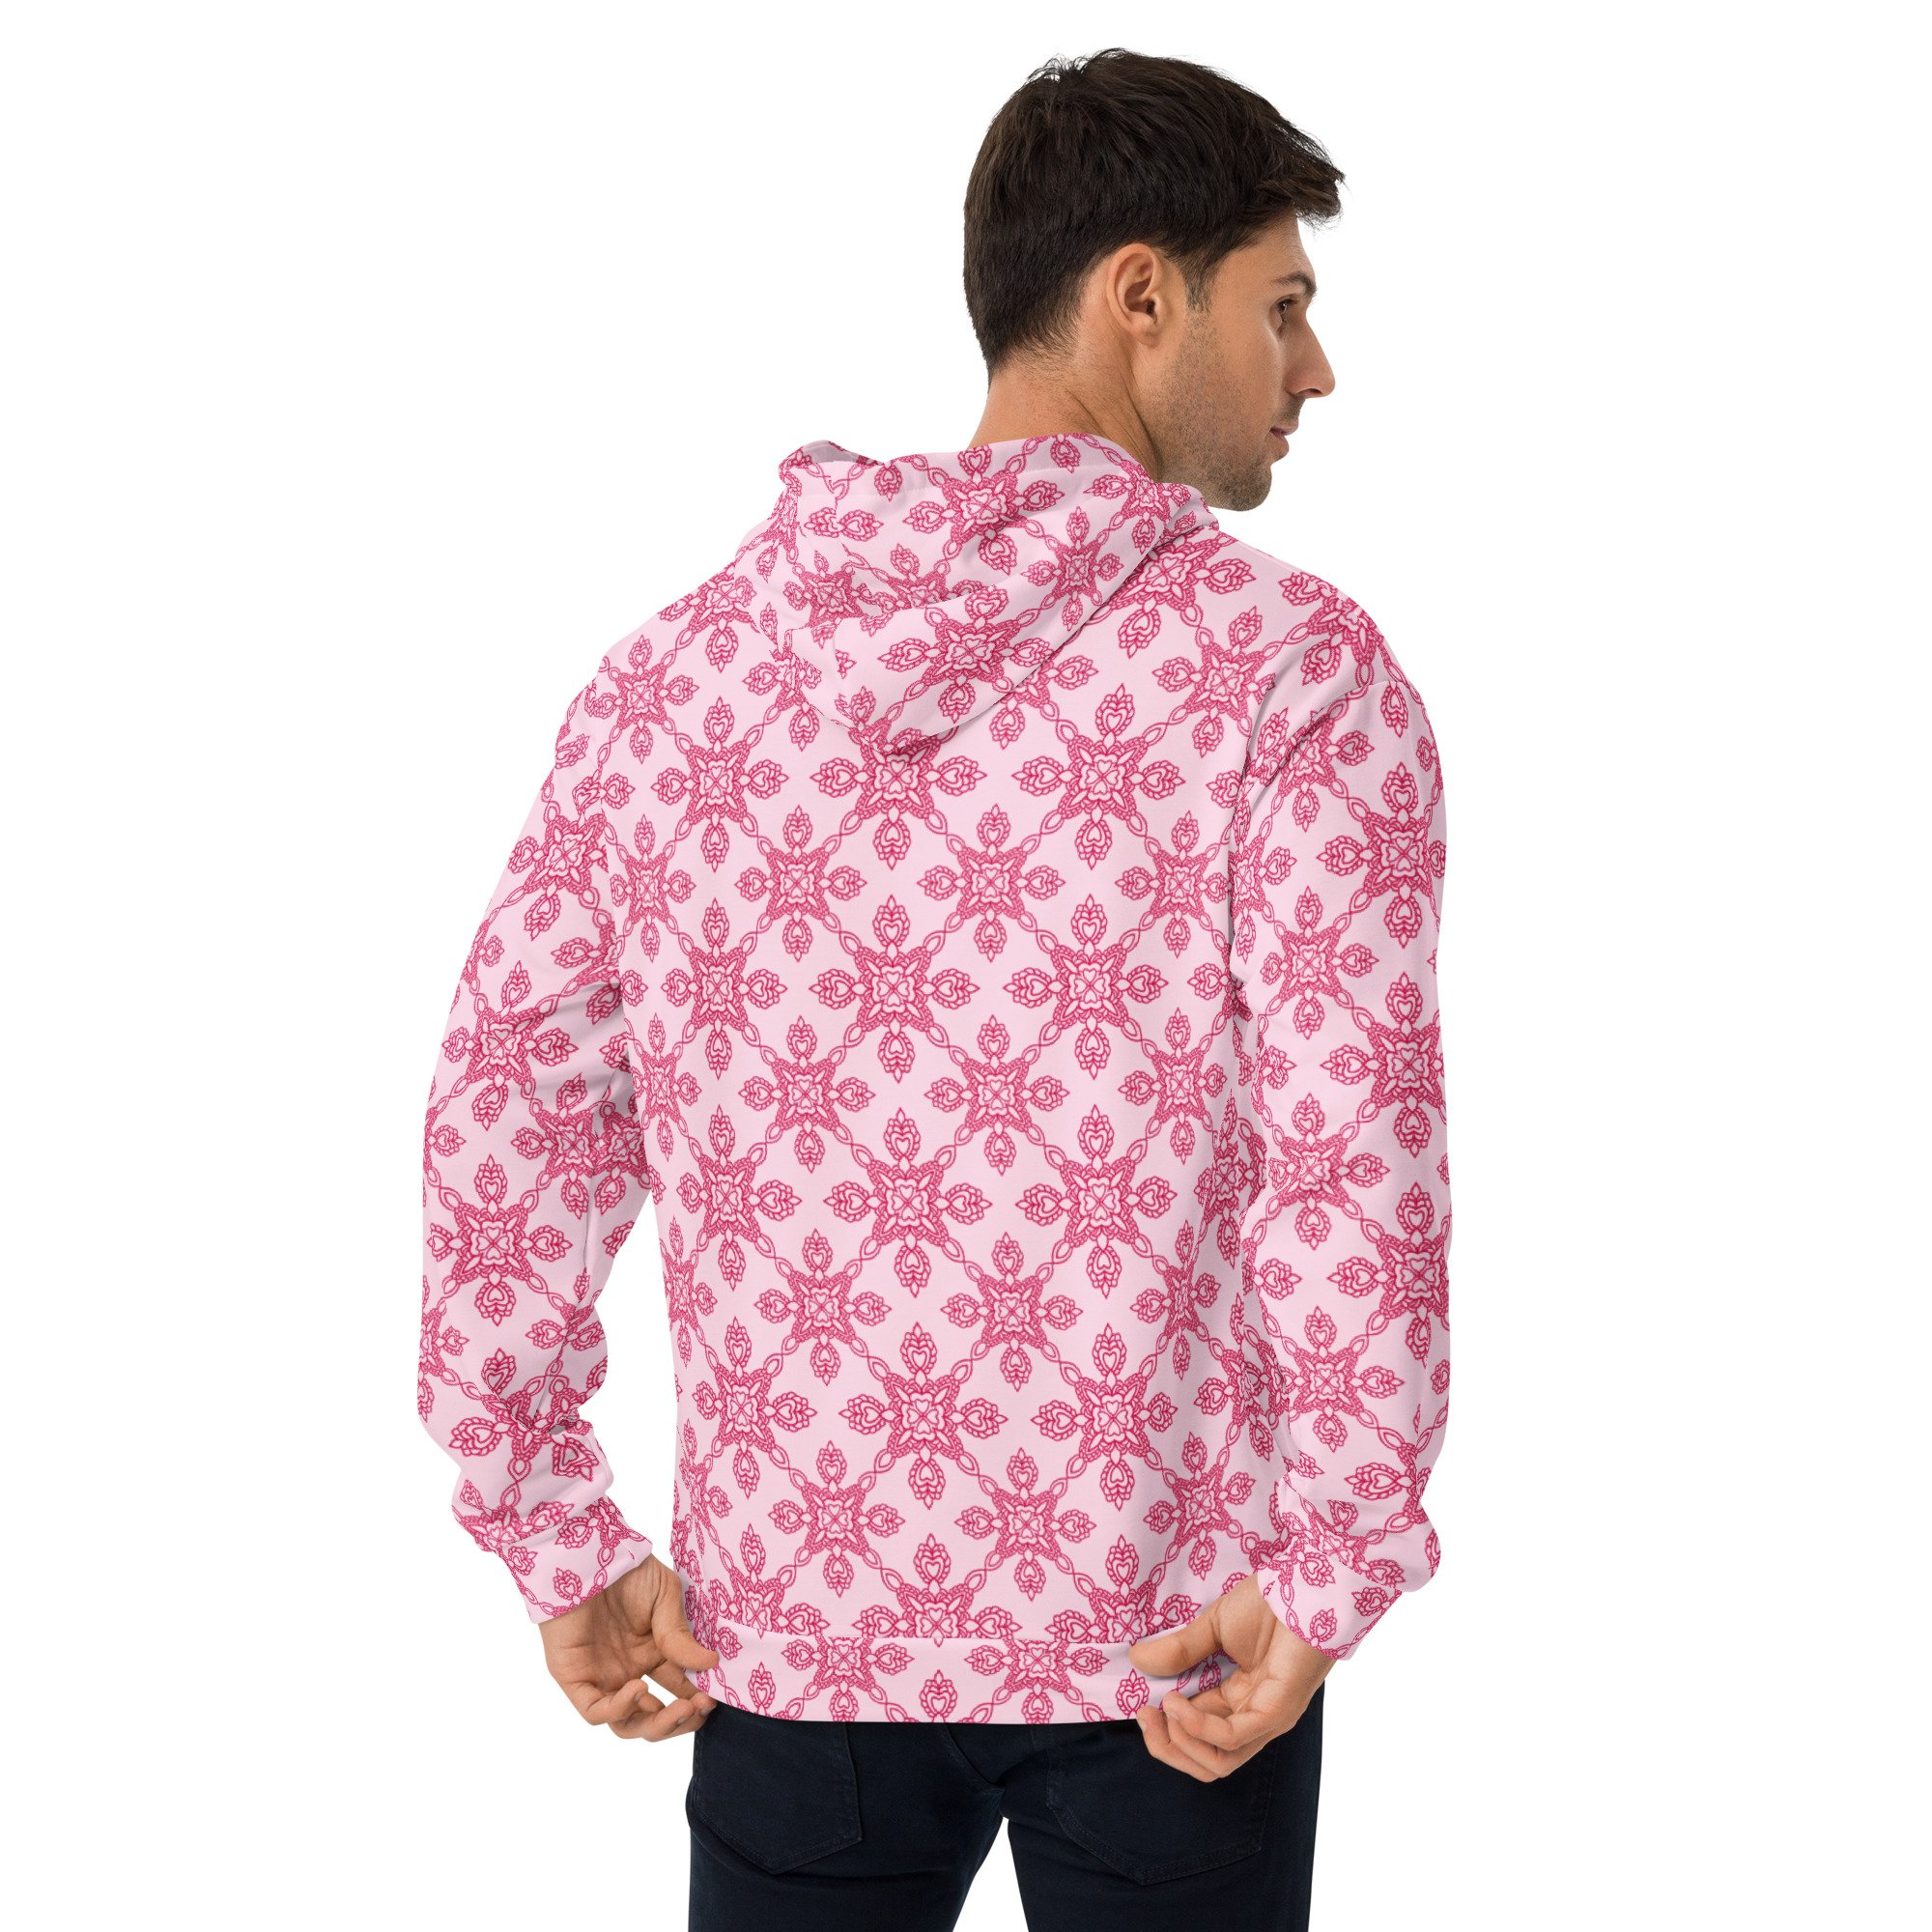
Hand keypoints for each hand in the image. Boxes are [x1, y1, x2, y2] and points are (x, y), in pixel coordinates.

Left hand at [538, 1552, 721, 1740]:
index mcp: (652, 1653)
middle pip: (653, 1717)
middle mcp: (628, 1670)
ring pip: (627, 1723)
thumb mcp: (664, 1596)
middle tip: (700, 1709)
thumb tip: (711, 1662)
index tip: (715, 1697)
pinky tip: (641, 1688)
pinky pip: (595, 1711)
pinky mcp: (576, 1679)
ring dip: (656, 1724)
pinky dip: (620, 1709)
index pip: (678, 1688)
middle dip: (679, 1721)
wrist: (586, 1556)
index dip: (696, 1699)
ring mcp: (602, 1677)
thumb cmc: (626, 1569)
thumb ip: (680, 1634)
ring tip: (679, 1708)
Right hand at [1125, 1573, 1334, 1780]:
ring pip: (1219, 1762)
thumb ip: (1179, 1649)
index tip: (1140, 1704)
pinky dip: (1197, 1728)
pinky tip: (1176, 1705)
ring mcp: (1267, 1718)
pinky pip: (1230, 1738)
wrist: (1305, 1584)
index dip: (1166, 1728)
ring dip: (1180, 1743)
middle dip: (1168, 1746)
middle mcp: (1255, 1717)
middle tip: (1143, 1716)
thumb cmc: (1269, 1602)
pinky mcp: (1276, 1712)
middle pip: (1208, 1761)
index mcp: (1241, 1699)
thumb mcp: (1213, 1626)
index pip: (1199, 1734)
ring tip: (1161, 1709)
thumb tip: (1136, 1659)